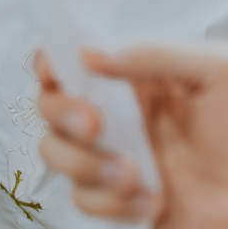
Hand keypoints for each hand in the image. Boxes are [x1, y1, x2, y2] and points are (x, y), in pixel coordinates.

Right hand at [36, 46, 227, 227]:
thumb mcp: (215, 73)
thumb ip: (155, 55)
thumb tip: (94, 56)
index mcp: (130, 79)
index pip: (69, 61)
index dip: (50, 64)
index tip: (55, 74)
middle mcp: (113, 116)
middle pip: (47, 105)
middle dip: (60, 115)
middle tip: (93, 127)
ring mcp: (110, 157)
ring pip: (54, 153)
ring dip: (85, 165)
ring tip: (133, 174)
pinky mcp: (116, 199)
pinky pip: (83, 199)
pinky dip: (111, 203)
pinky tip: (149, 200)